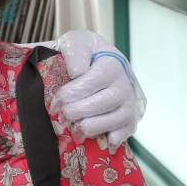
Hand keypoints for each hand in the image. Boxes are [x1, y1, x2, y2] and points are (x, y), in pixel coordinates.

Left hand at [48, 30, 145, 145]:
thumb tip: (77, 72)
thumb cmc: (83, 54)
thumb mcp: (75, 43)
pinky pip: (130, 127)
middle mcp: (124, 82)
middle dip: (82, 111)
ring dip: (96, 126)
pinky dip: (119, 136)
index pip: (95, 80)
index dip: (73, 93)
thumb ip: (75, 53)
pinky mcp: (129, 114)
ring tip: (76, 130)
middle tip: (64, 116)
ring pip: (120, 116)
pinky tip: (108, 142)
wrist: (94, 60)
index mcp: (111, 63)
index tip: (56, 102)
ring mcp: (128, 99)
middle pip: (108, 100)